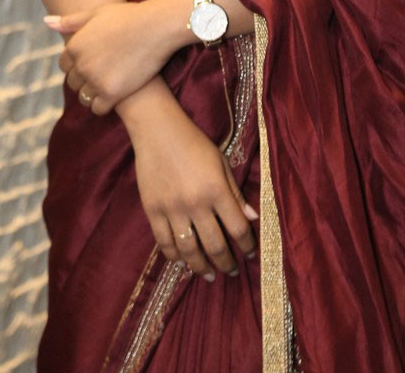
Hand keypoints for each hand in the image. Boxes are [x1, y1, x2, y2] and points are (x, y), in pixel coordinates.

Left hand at [46, 1, 171, 114]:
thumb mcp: (97, 13)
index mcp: (74, 46)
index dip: (78, 65)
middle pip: (73, 82)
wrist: (156, 27)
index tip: (93, 62)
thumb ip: (70, 20)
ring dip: (93, 93)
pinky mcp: (112, 94)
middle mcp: (81, 65)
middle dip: (85, 79)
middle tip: (104, 73)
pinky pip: (97, 108)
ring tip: (109, 84)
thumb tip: (46, 21)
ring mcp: (95, 81)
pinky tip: (115, 95)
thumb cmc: (129, 16)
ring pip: (84, 97)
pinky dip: (103, 105)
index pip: (65, 66)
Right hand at [124, 96, 257, 280]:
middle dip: (226, 263)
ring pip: (189, 250)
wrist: (157, 130)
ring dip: (201, 267)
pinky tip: (183, 261)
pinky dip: (175, 256)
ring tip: (209, 274)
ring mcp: (172, 209)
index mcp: (216, 190)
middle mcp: (196, 204)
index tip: (250, 254)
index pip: (237, 227)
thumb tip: (252, 217)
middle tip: (232, 271)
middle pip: (215, 245)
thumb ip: (235, 192)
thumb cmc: (194, 142)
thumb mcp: (221, 162)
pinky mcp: (152, 211)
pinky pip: (164, 243)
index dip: (247, 245)